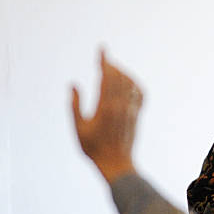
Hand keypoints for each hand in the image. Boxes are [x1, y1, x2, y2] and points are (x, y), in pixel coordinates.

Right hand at [71, 50, 141, 182]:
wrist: (116, 164)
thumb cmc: (94, 149)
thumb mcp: (79, 128)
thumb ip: (75, 106)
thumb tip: (73, 85)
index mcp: (105, 107)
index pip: (106, 76)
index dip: (104, 61)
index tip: (102, 49)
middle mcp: (121, 105)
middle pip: (118, 76)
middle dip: (111, 65)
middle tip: (103, 59)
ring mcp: (131, 110)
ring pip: (130, 83)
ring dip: (121, 72)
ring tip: (112, 69)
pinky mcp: (137, 115)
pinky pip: (140, 94)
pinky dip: (134, 84)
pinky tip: (128, 82)